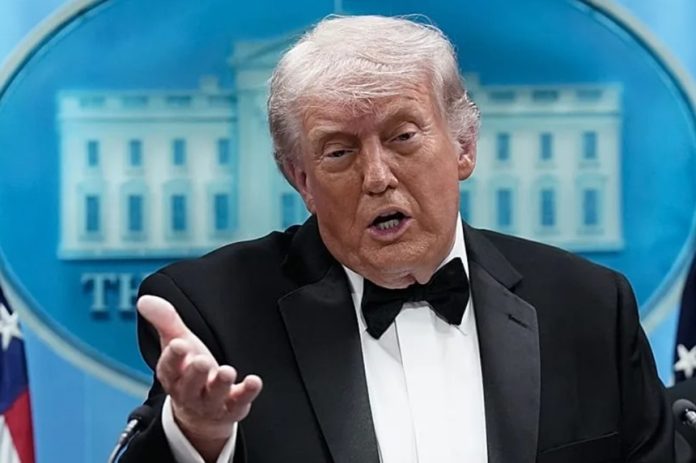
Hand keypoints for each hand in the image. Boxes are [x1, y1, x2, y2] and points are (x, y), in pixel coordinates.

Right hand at [137, 295, 262, 458]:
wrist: (200, 412)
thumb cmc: (188, 370)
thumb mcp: (177, 342)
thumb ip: (165, 321)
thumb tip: (144, 300)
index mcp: (173, 375)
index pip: (169, 367)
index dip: (173, 356)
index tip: (178, 344)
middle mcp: (189, 391)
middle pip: (190, 384)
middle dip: (195, 373)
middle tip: (201, 360)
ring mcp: (211, 401)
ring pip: (213, 395)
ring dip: (220, 384)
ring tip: (227, 372)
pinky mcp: (232, 407)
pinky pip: (239, 402)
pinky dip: (247, 393)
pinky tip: (254, 381)